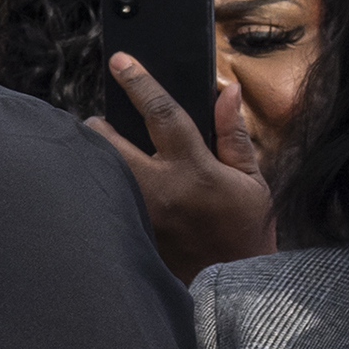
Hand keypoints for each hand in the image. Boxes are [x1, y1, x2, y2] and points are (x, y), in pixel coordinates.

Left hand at [94, 55, 274, 280]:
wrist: (234, 288)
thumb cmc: (247, 232)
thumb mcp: (252, 180)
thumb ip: (233, 135)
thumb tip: (227, 91)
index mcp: (194, 169)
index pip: (160, 112)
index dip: (138, 81)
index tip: (120, 60)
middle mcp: (160, 189)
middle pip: (107, 141)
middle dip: (99, 125)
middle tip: (104, 124)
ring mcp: (140, 215)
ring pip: (97, 172)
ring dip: (96, 158)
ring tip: (107, 158)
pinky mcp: (130, 235)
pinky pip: (104, 202)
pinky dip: (102, 191)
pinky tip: (110, 192)